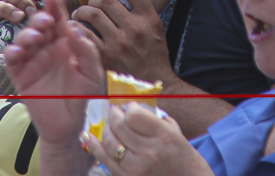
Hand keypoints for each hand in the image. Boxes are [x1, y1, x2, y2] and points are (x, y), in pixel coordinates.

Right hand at [5, 0, 105, 143]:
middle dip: (40, 19)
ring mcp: (33, 60)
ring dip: (27, 34)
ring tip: (36, 36)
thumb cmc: (83, 97)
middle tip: (47, 20)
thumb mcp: (93, 72)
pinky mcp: (21, 75)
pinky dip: (12, 52)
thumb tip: (73, 27)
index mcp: (65, 44)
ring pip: (24, 39)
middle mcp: (48, 48)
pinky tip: (18, 52)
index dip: (56, 8)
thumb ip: (86, 50)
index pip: (59, 21)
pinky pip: (12, 60)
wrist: (70, 125)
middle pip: (39, 26)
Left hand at [71, 0, 173, 84]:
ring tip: (81, 14)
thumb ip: (142, 11)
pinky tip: (76, 28)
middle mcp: (134, 29)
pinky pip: (84, 34)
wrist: (151, 86)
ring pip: (92, 14)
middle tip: (93, 4)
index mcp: (149, 19)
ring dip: (83, 11)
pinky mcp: (105, 57)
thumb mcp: (156, 29)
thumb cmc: (152, 56)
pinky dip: (77, 27)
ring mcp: (118, 43)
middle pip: (107, 0)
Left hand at [86, 103, 213, 175]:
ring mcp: (136, 169)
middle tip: (114, 110)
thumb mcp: (178, 135)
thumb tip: (137, 109)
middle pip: (119, 127)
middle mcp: (148, 152)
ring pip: (110, 142)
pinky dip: (95, 146)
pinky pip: (106, 160)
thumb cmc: (187, 162)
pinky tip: (87, 136)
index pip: (134, 115)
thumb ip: (158, 121)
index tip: (128, 105)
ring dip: (106, 129)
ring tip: (108, 123)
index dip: (128, 107)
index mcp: (163, 137)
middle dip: (114, 115)